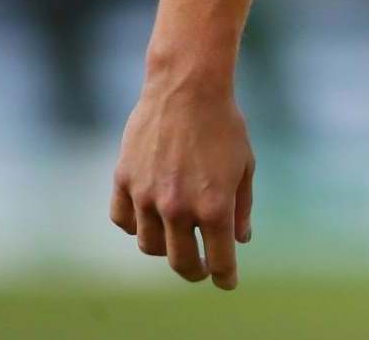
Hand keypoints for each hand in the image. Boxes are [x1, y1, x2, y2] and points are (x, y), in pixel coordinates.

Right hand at [109, 66, 254, 289]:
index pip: (218, 260)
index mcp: (213, 207)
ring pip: (149, 245)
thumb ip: (241, 207)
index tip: (227, 282)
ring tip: (177, 239)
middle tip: (200, 270)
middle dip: (194, 271)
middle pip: (180, 262)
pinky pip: (123, 220)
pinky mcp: (124, 181)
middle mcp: (177, 208)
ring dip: (165, 248)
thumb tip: (239, 240)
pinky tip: (148, 219)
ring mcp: (146, 196)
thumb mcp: (245, 166)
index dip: (224, 276)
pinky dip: (135, 226)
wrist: (188, 87)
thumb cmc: (224, 124)